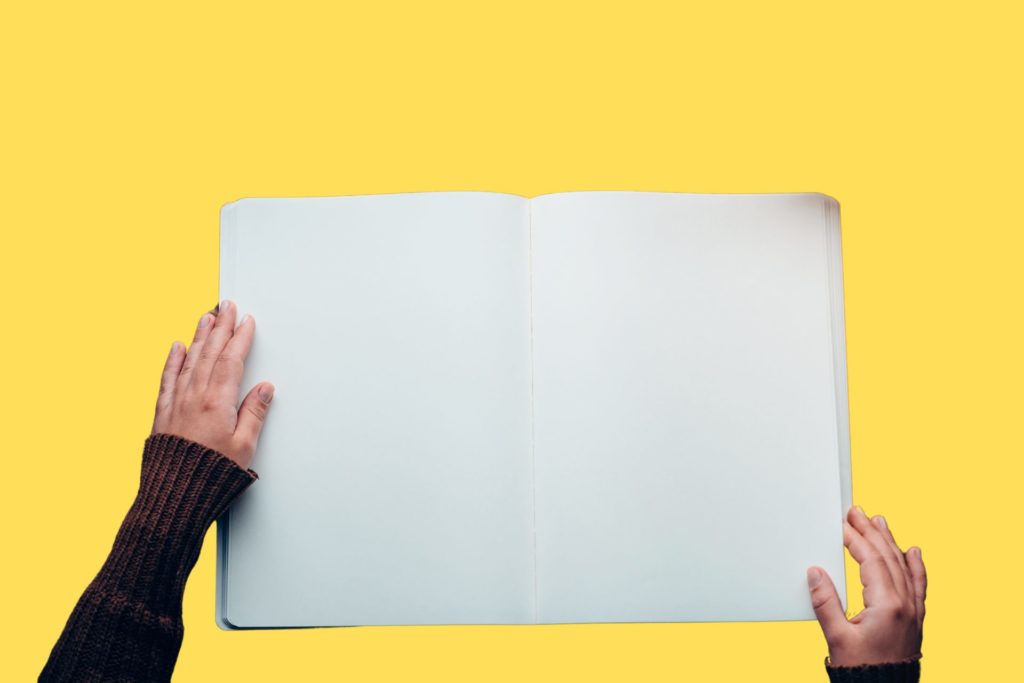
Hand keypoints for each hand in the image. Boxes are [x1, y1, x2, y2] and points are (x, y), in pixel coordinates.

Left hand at [151, 300, 273, 468]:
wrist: (174, 494)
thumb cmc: (211, 475)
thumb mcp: (244, 447)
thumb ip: (254, 413)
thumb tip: (264, 389)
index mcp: (217, 403)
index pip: (231, 360)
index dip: (240, 338)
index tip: (247, 322)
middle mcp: (194, 397)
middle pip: (210, 352)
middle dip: (221, 327)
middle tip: (227, 306)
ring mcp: (176, 402)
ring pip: (189, 360)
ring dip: (199, 336)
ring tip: (207, 317)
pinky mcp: (163, 412)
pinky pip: (168, 378)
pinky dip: (173, 360)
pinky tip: (177, 348)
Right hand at [807, 506, 925, 666]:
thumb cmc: (862, 670)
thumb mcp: (837, 637)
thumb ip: (826, 603)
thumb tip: (815, 573)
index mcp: (887, 606)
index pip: (871, 560)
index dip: (856, 539)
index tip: (843, 524)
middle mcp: (905, 604)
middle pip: (889, 557)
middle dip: (871, 532)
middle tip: (858, 512)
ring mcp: (913, 611)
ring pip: (904, 567)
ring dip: (891, 542)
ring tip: (879, 522)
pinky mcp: (915, 618)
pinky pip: (918, 584)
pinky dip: (916, 566)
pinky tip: (913, 552)